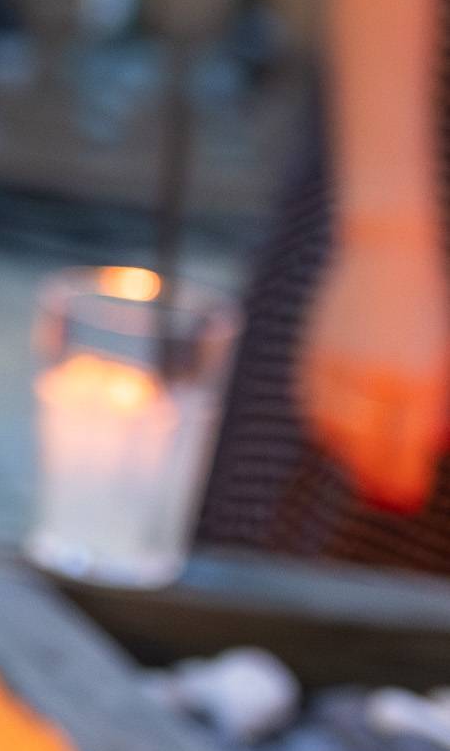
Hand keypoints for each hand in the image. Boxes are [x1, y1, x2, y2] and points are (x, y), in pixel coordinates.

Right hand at [303, 220, 449, 511]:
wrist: (386, 252)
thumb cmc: (428, 308)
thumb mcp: (444, 359)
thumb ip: (436, 407)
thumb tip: (426, 450)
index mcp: (417, 380)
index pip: (404, 451)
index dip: (403, 482)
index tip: (405, 499)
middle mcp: (375, 377)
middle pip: (365, 450)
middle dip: (374, 480)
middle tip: (384, 497)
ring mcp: (338, 365)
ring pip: (334, 432)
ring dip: (348, 456)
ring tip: (364, 467)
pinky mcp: (313, 354)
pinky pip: (313, 407)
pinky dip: (325, 427)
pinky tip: (340, 434)